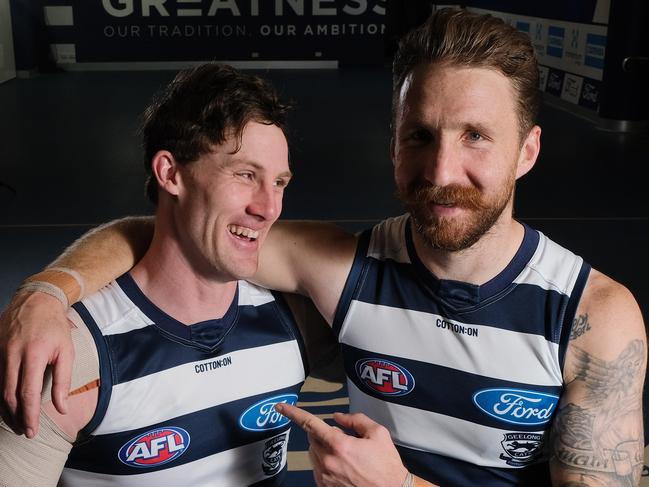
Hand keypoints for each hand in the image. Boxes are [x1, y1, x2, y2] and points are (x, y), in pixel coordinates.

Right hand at [0, 292, 73, 436]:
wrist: (36, 301)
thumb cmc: (55, 327)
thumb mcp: (67, 351)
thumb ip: (63, 380)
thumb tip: (61, 408)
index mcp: (33, 355)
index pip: (27, 393)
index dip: (29, 415)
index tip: (32, 430)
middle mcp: (12, 355)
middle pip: (9, 395)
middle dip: (16, 417)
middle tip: (25, 431)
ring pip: (0, 389)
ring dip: (7, 409)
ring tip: (17, 422)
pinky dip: (1, 394)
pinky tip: (8, 404)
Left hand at [276, 403, 408, 486]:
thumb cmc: (386, 466)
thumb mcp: (378, 434)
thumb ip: (355, 420)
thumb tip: (338, 417)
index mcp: (340, 445)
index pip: (310, 424)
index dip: (294, 413)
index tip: (280, 407)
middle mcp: (329, 461)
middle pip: (313, 439)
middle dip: (324, 434)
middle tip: (344, 439)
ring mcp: (326, 477)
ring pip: (314, 453)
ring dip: (324, 448)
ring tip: (347, 456)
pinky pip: (318, 468)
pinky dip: (326, 462)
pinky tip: (344, 466)